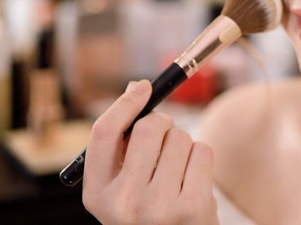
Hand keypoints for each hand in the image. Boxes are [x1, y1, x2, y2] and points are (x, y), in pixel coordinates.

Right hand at [82, 80, 217, 224]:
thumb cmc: (150, 211)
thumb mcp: (123, 189)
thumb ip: (123, 147)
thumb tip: (135, 88)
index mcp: (98, 195)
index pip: (103, 133)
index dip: (124, 104)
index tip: (142, 88)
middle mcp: (123, 203)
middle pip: (148, 128)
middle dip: (162, 123)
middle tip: (165, 138)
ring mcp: (158, 207)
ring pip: (180, 138)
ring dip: (184, 144)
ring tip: (179, 171)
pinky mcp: (192, 207)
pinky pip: (202, 151)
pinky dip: (201, 157)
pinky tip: (194, 181)